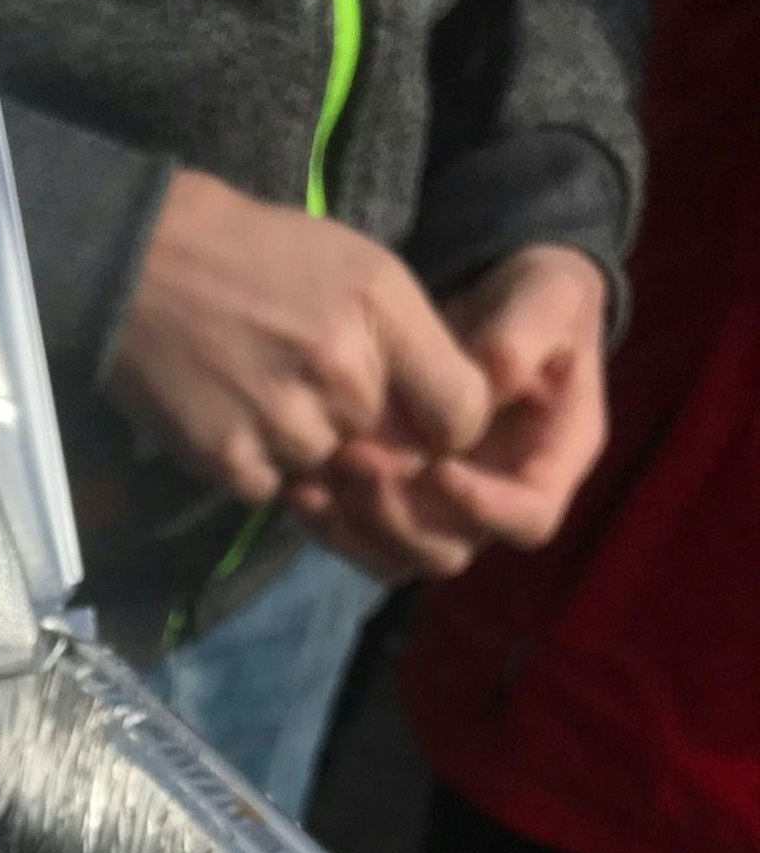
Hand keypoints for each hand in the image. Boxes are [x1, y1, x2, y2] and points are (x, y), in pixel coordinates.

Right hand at [106, 170, 492, 504]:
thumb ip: (413, 342)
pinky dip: (262, 464)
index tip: (425, 418)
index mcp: (382, 309)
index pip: (461, 414)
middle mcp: (340, 370)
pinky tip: (238, 414)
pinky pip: (275, 489)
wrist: (145, 265)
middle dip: (366, 433)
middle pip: (392, 451)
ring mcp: (282, 421)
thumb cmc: (262, 258)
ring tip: (270, 393)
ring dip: (310, 450)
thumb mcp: (359, 268)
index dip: (449, 428)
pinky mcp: (230, 459)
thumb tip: (449, 425)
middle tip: (314, 386)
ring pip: (332, 474)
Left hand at [285, 244, 609, 578]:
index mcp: (552, 464)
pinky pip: (363, 537)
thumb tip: (492, 377)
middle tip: (362, 462)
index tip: (439, 467)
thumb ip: (526, 337)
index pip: (528, 517)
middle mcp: (499, 501)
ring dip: (358, 524)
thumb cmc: (537, 301)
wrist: (491, 303)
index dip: (483, 507)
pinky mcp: (401, 502)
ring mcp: (446, 509)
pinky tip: (300, 485)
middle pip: (451, 549)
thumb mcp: (550, 298)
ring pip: (399, 554)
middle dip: (403, 516)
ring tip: (322, 473)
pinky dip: (330, 521)